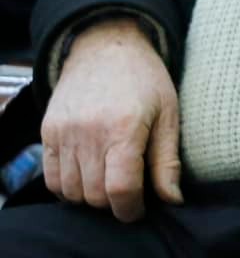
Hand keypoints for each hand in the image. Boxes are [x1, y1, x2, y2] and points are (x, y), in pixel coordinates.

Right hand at [41, 17, 182, 221]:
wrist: (107, 48)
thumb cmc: (146, 81)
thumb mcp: (169, 115)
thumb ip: (167, 161)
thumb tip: (173, 200)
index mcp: (123, 128)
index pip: (120, 188)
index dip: (131, 209)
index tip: (139, 209)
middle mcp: (89, 133)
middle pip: (95, 195)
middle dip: (114, 203)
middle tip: (129, 191)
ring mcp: (64, 133)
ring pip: (71, 192)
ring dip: (91, 197)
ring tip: (110, 181)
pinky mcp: (48, 133)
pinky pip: (51, 179)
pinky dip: (68, 188)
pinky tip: (88, 176)